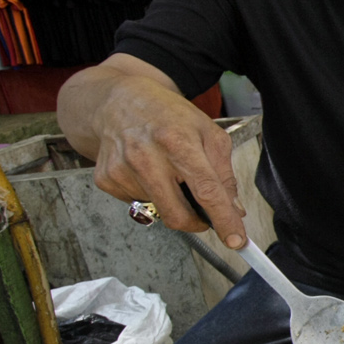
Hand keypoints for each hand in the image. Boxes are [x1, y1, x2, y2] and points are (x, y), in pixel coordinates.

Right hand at [86, 73, 246, 246]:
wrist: (118, 102)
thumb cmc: (167, 114)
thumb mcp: (208, 132)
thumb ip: (224, 172)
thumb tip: (234, 209)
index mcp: (177, 140)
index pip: (206, 190)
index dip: (224, 219)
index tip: (236, 241)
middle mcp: (146, 156)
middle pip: (178, 214)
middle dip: (197, 223)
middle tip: (206, 213)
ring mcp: (122, 170)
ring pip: (159, 211)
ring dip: (173, 202)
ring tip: (169, 172)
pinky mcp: (107, 180)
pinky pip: (138, 204)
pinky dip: (151, 195)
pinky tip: (147, 171)